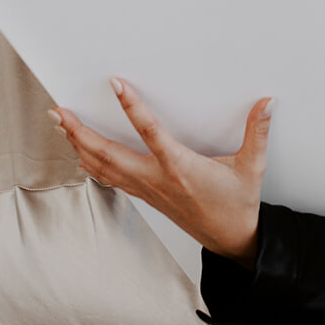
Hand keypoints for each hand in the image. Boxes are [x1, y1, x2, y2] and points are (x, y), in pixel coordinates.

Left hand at [51, 80, 273, 268]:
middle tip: (59, 112)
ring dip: (79, 145)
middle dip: (80, 132)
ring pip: (103, 167)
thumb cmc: (238, 204)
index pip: (150, 132)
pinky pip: (111, 179)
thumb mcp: (251, 167)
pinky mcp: (147, 196)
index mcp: (180, 167)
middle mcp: (157, 179)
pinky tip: (80, 157)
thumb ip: (257, 132)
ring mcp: (148, 190)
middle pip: (108, 153)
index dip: (132, 108)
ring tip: (60, 125)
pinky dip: (92, 165)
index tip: (116, 85)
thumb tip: (266, 102)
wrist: (231, 240)